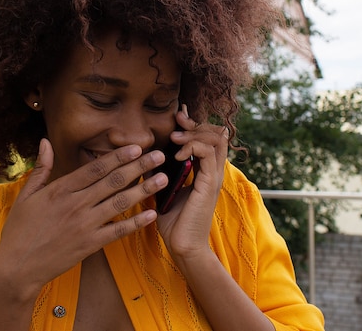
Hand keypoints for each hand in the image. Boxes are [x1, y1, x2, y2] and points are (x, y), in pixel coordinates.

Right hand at [0, 139, 165, 296]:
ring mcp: (85, 225)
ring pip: (120, 202)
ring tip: (163, 179)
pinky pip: (118, 231)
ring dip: (144, 189)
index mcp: (60, 189)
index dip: (118, 156)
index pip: (95, 168)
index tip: (136, 146)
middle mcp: (76, 204)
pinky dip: (136, 222)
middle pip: (113, 181)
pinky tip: (152, 213)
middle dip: (139, 166)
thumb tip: (45, 142)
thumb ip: (41, 168)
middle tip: (159, 155)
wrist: (17, 267)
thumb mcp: (26, 195)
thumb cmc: (19, 230)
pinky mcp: (90, 244)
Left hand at [155, 105, 228, 261]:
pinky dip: (193, 148)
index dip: (194, 123)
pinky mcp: (209, 185)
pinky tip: (176, 155)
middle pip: (216, 133)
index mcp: (204, 171)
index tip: (177, 115)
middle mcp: (212, 171)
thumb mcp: (163, 189)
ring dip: (194, 133)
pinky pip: (208, 155)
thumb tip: (144, 156)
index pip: (208, 137)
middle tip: (178, 120)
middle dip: (195, 122)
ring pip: (216, 139)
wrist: (182, 246)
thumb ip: (159, 172)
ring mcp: (213, 177)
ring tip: (175, 137)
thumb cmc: (173, 221)